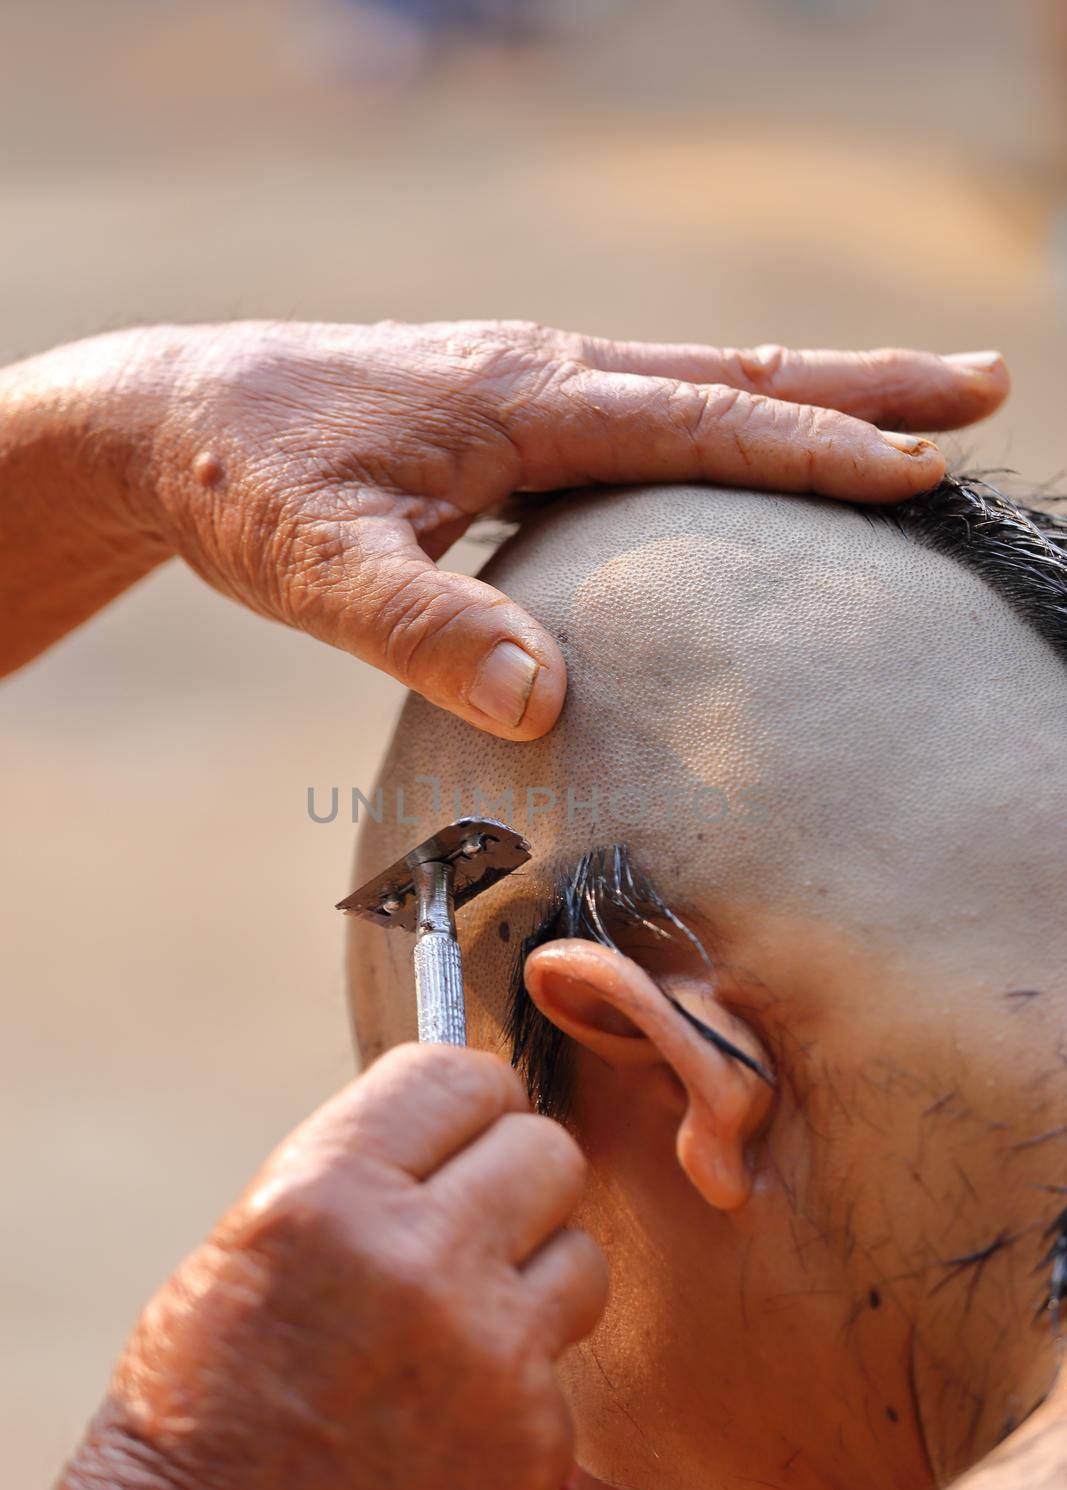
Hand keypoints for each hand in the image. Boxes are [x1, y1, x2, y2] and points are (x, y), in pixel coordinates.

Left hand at [1, 321, 1007, 733]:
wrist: (175, 418)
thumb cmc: (245, 487)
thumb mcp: (317, 566)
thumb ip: (424, 627)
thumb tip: (547, 699)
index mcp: (522, 401)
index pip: (700, 422)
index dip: (814, 447)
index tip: (919, 470)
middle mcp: (544, 373)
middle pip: (734, 371)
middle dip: (864, 382)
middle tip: (985, 384)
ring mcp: (531, 383)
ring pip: (700, 378)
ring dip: (812, 387)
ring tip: (911, 403)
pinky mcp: (509, 410)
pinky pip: (650, 403)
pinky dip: (730, 412)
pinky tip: (750, 441)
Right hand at [7, 1045, 606, 1489]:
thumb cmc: (202, 1407)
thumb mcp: (251, 1247)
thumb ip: (368, 1169)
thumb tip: (468, 1112)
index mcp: (328, 1194)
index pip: (462, 1074)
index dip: (467, 1099)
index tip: (462, 1126)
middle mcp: (420, 1262)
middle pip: (548, 1149)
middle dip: (511, 1178)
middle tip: (470, 1220)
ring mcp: (489, 1358)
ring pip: (581, 1251)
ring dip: (535, 1274)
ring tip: (461, 1320)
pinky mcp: (533, 1446)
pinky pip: (566, 1364)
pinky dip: (524, 1379)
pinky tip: (452, 1413)